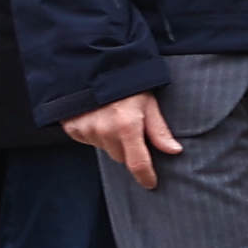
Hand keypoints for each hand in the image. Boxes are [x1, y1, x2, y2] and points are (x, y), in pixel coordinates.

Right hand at [67, 90, 183, 186]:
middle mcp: (105, 131)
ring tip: (112, 116)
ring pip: (105, 149)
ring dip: (110, 139)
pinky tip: (97, 116)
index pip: (138, 164)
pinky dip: (95, 133)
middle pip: (121, 156)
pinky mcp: (72, 128)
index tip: (150, 183)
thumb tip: (174, 151)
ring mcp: (86, 130)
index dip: (146, 177)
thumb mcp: (147, 101)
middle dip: (128, 147)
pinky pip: (88, 141)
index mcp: (127, 126)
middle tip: (129, 127)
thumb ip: (159, 129)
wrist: (92, 64)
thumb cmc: (125, 80)